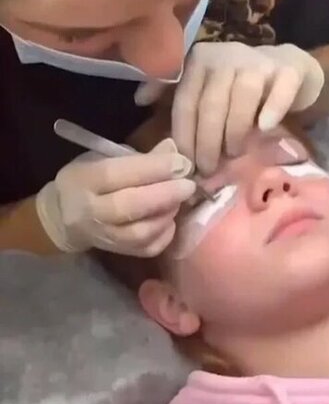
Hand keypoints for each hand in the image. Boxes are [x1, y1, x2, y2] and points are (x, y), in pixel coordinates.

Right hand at [36, 139, 194, 256]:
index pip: (117, 174)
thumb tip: (174, 149)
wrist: (65, 217)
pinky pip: (147, 248)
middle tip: (189, 184)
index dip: (152, 168)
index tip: (181, 162)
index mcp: (84, 179)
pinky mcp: (119, 253)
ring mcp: (104, 236)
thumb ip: (138, 157)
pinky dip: (165, 234)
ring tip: (180, 200)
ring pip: (140, 232)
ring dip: (167, 215)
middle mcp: (91, 211)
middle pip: (129, 206)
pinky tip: (170, 219)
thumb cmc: (90, 180)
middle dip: (165, 194)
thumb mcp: (104, 159)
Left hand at [171, 42, 324, 174]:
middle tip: (208, 170)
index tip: (185, 164)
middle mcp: (227, 56)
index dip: (184, 136)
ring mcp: (260, 62)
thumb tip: (139, 100)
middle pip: (212, 104)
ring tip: (234, 154)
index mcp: (201, 60)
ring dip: (235, 131)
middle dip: (207, 142)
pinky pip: (280, 90)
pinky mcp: (289, 70)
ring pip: (243, 97)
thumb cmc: (237, 88)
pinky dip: (272, 109)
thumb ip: (172, 94)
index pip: (186, 101)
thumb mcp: (203, 87)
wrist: (288, 70)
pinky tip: (265, 128)